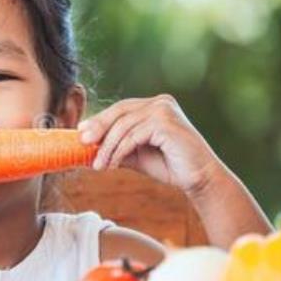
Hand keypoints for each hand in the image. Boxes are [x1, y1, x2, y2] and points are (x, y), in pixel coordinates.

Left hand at [77, 94, 223, 195]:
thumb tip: (87, 147)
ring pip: (124, 125)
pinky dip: (119, 151)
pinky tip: (112, 165)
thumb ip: (116, 146)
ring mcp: (165, 110)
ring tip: (98, 165)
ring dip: (108, 147)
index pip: (121, 108)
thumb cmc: (169, 165)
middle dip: (99, 128)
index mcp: (155, 105)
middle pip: (120, 111)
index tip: (81, 133)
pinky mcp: (166, 123)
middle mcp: (160, 102)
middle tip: (82, 143)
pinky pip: (134, 136)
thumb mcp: (136, 154)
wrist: (199, 179)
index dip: (100, 120)